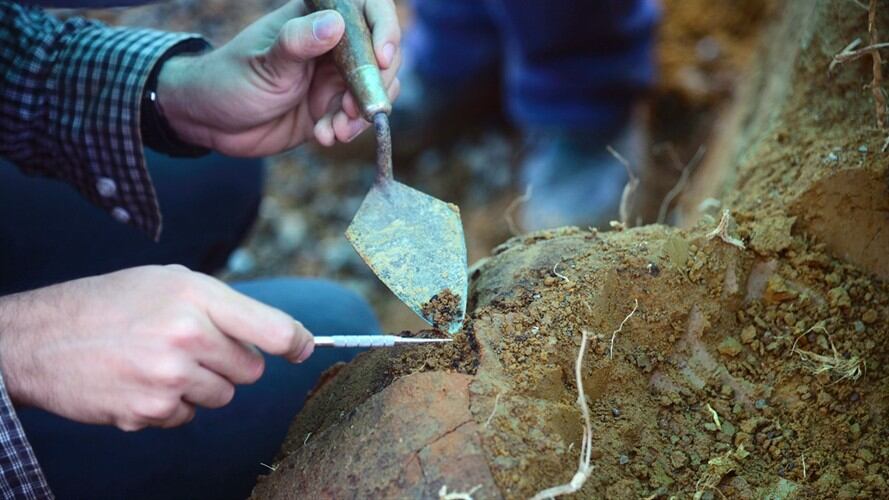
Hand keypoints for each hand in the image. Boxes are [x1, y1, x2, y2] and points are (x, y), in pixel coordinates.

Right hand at [0, 265, 313, 430]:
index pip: (273, 329)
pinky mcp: (150, 411)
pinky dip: (173, 404)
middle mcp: (187, 336)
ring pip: (223, 396)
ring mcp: (169, 378)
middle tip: (194, 346)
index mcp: (196, 296)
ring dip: (202, 384)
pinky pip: (189, 415)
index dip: (296, 342)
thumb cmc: (109, 303)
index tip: (302, 348)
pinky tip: (141, 381)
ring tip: (161, 361)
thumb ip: (222, 304)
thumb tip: (278, 333)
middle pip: (251, 369)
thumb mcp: (168, 282)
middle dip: (231, 361)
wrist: (40, 339)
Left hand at [157, 0, 400, 155]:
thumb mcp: (265, 62)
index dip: (384, 29)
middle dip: (376, 84)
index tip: (381, 58)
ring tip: (336, 130)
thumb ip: (298, 43)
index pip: (367, 9)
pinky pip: (357, 118)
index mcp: (316, 17)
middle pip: (382, 55)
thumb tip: (334, 24)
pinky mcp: (331, 109)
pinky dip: (347, 130)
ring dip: (362, 114)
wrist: (210, 123)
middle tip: (356, 109)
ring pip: (374, 90)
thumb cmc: (229, 79)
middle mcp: (332, 45)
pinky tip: (324, 136)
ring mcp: (334, 78)